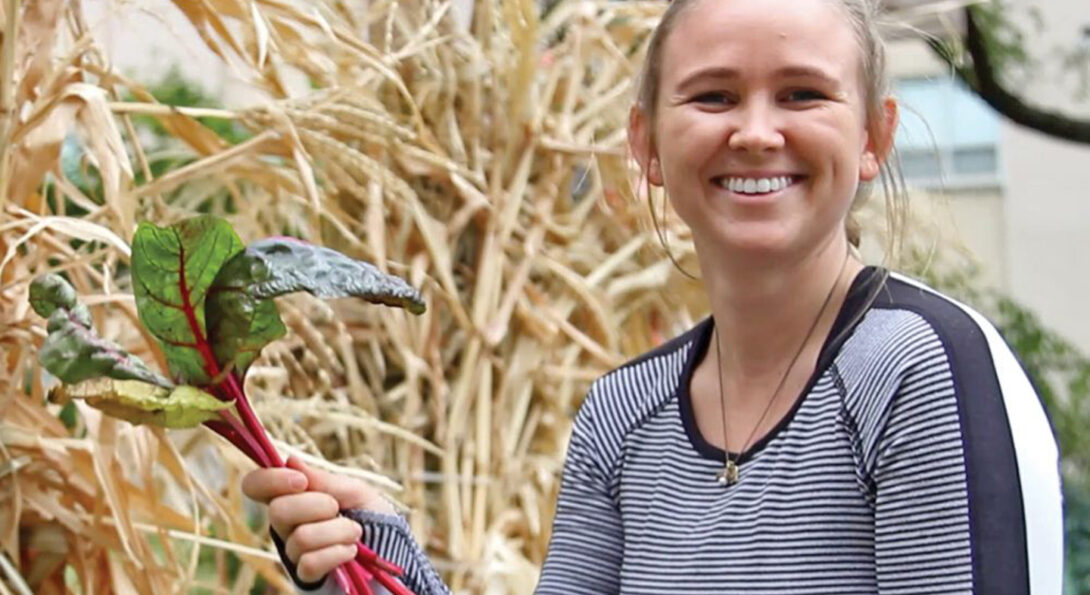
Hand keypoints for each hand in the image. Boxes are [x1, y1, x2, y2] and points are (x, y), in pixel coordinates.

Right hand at [242, 456, 395, 582]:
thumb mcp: (354, 490)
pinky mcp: (306, 575)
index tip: (301, 481)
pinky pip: (309, 563)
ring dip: (337, 531)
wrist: (391, 549)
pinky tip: (350, 552)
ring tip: (354, 532)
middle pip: (278, 511)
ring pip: (301, 538)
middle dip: (317, 505)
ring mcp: (293, 551)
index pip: (255, 485)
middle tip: (338, 508)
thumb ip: (324, 480)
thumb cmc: (370, 515)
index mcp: (291, 496)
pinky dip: (337, 553)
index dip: (271, 480)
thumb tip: (290, 460)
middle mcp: (285, 524)